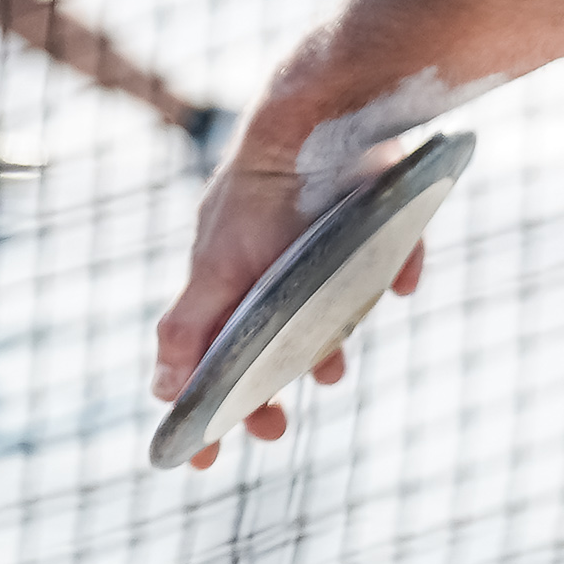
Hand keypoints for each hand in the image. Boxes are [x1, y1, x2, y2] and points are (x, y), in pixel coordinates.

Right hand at [152, 152, 425, 469]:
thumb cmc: (268, 188)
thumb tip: (162, 391)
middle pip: (266, 331)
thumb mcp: (222, 265)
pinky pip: (386, 245)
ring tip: (334, 373)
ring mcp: (319, 227)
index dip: (205, 399)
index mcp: (226, 269)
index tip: (203, 456)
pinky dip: (393, 269)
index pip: (208, 347)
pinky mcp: (372, 201)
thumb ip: (192, 326)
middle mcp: (266, 251)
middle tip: (275, 429)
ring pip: (323, 296)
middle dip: (267, 382)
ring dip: (327, 338)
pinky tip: (401, 284)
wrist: (332, 107)